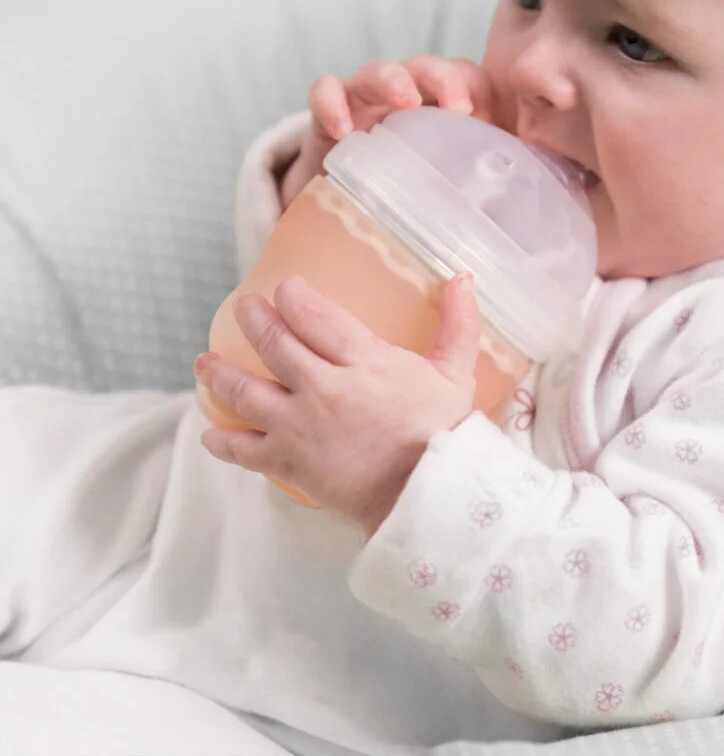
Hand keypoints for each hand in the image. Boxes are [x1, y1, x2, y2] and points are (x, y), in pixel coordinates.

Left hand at [194, 272, 480, 535]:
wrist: (429, 498)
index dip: (293, 297)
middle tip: (243, 307)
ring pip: (245, 392)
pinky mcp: (290, 463)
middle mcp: (324, 388)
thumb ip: (458, 325)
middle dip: (252, 319)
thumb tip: (464, 279)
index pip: (313, 315)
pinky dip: (223, 442)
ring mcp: (301, 427)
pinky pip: (244, 451)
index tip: (286, 289)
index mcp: (364, 361)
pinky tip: (211, 433)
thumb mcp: (455, 374)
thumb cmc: (443, 433)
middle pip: (273, 344)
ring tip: (205, 362)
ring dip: (220, 374)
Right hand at [279, 57, 495, 208]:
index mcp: (443, 112)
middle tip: (458, 107)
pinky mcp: (328, 118)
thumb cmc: (417, 201)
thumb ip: (495, 186)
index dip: (480, 87)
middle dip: (444, 79)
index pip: (467, 79)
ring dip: (394, 80)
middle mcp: (407, 101)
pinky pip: (325, 93)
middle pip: (426, 69)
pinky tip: (345, 132)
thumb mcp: (458, 192)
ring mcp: (366, 105)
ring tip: (405, 102)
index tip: (490, 116)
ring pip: (378, 71)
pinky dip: (332, 103)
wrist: (354, 217)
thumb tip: (543, 202)